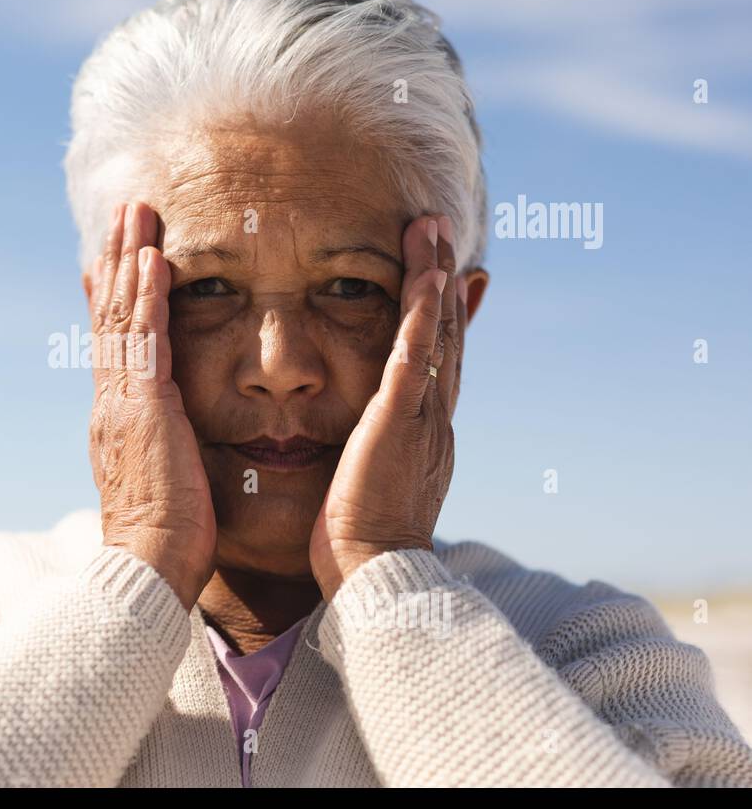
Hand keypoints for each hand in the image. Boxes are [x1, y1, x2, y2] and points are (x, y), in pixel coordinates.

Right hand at [84, 201, 216, 610]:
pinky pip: (146, 339)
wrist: (149, 570)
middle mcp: (111, 402)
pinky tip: (155, 258)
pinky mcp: (144, 407)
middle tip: (124, 213)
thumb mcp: (162, 483)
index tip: (117, 259)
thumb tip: (171, 439)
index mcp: (117, 418)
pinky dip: (149, 295)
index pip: (114, 345)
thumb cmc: (166, 541)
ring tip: (136, 212)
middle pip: (111, 316)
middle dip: (118, 261)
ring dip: (130, 259)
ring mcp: (122, 402)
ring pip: (123, 316)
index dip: (114, 297)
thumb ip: (164, 450)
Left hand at [309, 215, 463, 599]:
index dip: (444, 319)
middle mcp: (433, 420)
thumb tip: (366, 449)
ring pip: (436, 336)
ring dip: (435, 279)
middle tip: (442, 234)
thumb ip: (372, 459)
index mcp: (424, 436)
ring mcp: (422, 419)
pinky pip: (416, 357)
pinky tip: (427, 278)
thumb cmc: (360, 545)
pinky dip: (424, 315)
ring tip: (432, 231)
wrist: (374, 577)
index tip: (449, 280)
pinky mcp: (399, 423)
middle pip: (444, 337)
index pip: (438, 364)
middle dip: (443, 282)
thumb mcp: (371, 490)